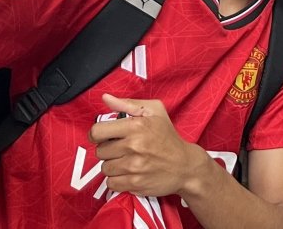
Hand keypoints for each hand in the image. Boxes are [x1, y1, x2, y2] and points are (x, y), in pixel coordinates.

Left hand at [89, 94, 203, 196]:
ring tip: (125, 160)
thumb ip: (127, 104)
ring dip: (112, 165)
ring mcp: (134, 167)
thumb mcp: (154, 111)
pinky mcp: (135, 183)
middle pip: (100, 151)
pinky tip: (127, 173)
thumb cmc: (168, 137)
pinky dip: (116, 179)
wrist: (185, 166)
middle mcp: (133, 146)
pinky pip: (111, 183)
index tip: (103, 136)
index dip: (97, 134)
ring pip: (104, 168)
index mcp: (136, 126)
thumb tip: (106, 98)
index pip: (97, 132)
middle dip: (108, 150)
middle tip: (121, 148)